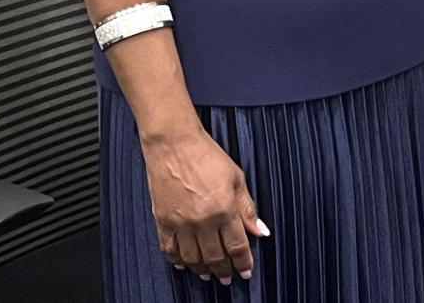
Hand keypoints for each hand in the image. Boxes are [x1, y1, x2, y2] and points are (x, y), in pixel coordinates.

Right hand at [142, 127, 268, 283]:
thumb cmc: (208, 156)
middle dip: (224, 271)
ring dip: (202, 270)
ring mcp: (180, 223)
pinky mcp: (162, 222)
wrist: (175, 145)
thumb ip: (247, 207)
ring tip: (209, 275)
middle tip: (229, 279)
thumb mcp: (236, 177)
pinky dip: (177, 261)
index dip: (243, 262)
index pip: (237, 245)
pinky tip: (184, 265)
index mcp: (224, 209)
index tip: (246, 272)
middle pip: (215, 257)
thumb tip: (261, 230)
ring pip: (192, 259)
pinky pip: (170, 250)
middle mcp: (202, 221)